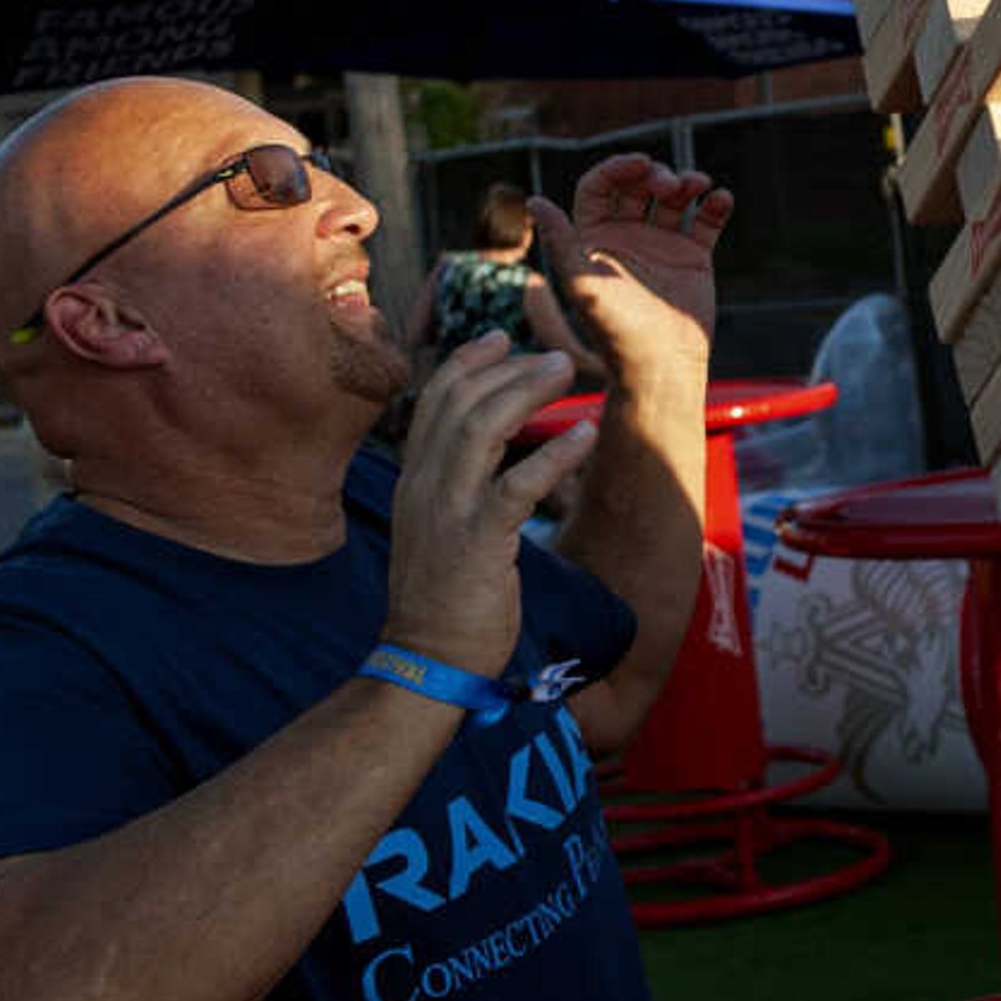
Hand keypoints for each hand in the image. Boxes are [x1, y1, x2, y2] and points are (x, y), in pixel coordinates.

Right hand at [381, 333, 596, 675]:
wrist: (426, 661)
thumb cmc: (443, 602)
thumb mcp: (437, 532)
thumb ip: (452, 491)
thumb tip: (485, 461)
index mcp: (414, 481)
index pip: (433, 402)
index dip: (467, 364)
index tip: (501, 339)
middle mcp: (424, 486)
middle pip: (458, 403)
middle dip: (507, 369)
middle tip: (556, 356)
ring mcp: (447, 512)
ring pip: (480, 428)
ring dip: (527, 392)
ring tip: (568, 372)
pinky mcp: (478, 542)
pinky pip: (515, 485)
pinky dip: (553, 455)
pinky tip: (585, 433)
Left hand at [531, 154, 729, 387]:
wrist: (661, 366)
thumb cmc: (616, 332)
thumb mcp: (582, 286)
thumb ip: (561, 242)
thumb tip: (533, 201)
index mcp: (595, 239)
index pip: (599, 187)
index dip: (617, 168)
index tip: (640, 164)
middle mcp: (627, 237)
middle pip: (637, 186)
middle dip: (654, 174)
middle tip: (669, 185)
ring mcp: (661, 245)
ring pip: (673, 197)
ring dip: (687, 182)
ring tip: (699, 186)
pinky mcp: (693, 256)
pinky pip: (705, 220)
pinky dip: (715, 204)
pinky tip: (721, 199)